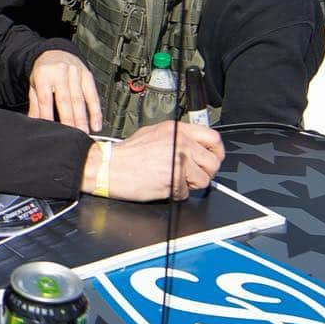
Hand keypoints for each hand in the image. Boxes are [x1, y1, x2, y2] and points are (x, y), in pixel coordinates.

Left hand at [28, 50, 101, 133]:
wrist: (56, 52)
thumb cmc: (44, 71)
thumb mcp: (35, 84)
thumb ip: (35, 104)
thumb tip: (34, 123)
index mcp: (44, 74)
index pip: (46, 98)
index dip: (48, 115)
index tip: (52, 130)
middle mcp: (60, 72)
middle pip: (65, 100)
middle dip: (69, 120)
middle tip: (72, 136)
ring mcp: (75, 73)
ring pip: (80, 99)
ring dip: (83, 118)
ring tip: (84, 133)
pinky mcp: (87, 75)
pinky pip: (92, 95)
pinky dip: (95, 111)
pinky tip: (96, 123)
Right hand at [83, 121, 223, 201]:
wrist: (108, 167)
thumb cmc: (126, 154)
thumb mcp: (153, 133)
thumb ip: (176, 137)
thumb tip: (194, 145)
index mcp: (177, 130)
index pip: (213, 138)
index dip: (216, 152)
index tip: (212, 158)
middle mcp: (180, 143)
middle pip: (213, 162)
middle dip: (205, 172)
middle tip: (193, 175)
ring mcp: (178, 161)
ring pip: (204, 180)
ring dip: (191, 184)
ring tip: (175, 180)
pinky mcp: (173, 180)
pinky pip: (186, 192)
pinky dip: (176, 193)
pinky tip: (163, 185)